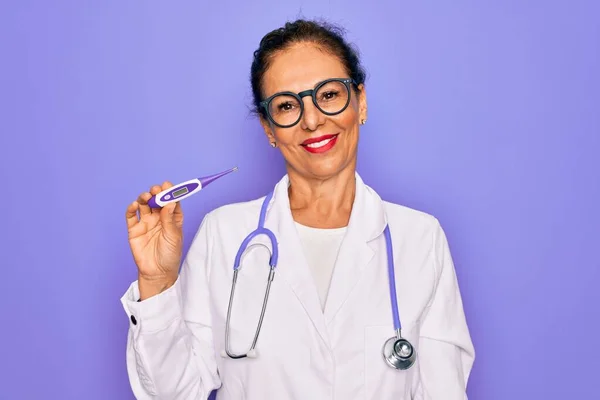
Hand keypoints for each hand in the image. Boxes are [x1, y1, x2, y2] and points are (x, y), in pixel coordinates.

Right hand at [126, 181, 183, 298]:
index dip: (170, 192)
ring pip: (143, 204)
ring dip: (144, 197)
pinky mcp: (134, 229)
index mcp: (172, 218)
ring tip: (146, 196)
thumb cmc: (170, 255)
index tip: (168, 186)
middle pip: (156, 200)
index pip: (171, 201)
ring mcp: (146, 222)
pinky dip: (131, 208)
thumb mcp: (174, 236)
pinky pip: (131, 216)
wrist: (158, 272)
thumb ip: (170, 219)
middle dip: (156, 193)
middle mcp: (159, 217)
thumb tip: (170, 202)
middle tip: (156, 190)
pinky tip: (134, 205)